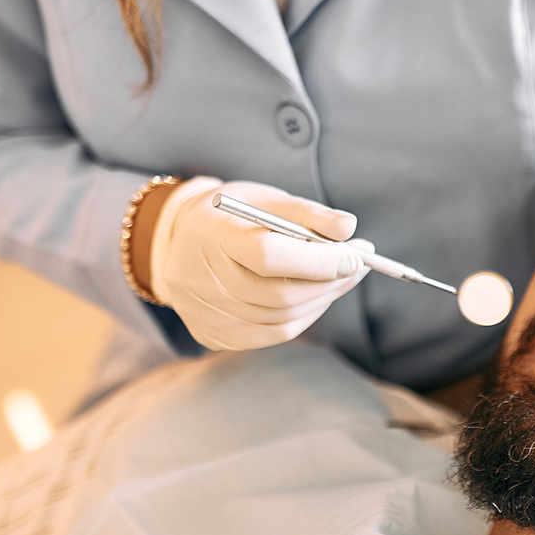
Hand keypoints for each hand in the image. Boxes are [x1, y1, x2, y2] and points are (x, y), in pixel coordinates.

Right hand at [149, 176, 371, 350]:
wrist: (174, 241)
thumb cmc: (229, 215)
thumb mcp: (264, 199)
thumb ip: (307, 213)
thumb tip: (349, 228)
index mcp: (210, 234)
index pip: (267, 255)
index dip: (317, 260)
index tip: (356, 255)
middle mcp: (198, 279)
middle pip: (278, 294)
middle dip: (329, 282)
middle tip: (360, 266)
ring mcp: (202, 313)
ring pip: (280, 319)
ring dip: (322, 300)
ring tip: (341, 278)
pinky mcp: (210, 335)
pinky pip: (270, 335)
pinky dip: (302, 318)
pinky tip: (315, 297)